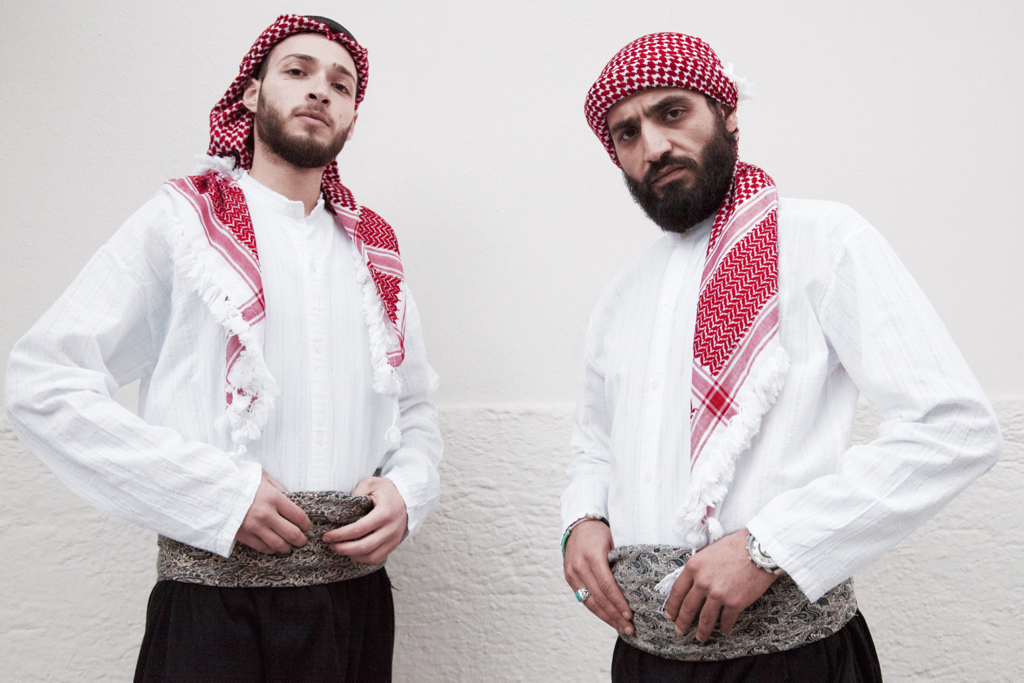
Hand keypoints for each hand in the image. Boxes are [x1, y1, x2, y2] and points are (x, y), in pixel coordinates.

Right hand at [235, 471, 311, 553]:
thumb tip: (290, 499)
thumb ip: (279, 488)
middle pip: (292, 534)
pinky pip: (262, 548)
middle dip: (301, 539)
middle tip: (302, 539)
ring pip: (278, 545)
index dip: (306, 524)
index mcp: (274, 498)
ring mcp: (254, 527)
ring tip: (289, 545)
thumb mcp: (263, 477)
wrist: (215, 489)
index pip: (299, 516)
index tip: (307, 526)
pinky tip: (273, 546)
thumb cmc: (241, 480)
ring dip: (287, 547)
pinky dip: (271, 549)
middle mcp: (266, 514)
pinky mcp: (243, 535)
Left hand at [321, 476, 407, 564]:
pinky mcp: (394, 545)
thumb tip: (341, 507)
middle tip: (329, 545)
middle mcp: (390, 529)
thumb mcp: (371, 483)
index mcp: (384, 513)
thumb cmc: (387, 490)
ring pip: (370, 557)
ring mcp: (393, 539)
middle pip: (363, 547)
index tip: (326, 536)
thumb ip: (356, 491)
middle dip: (342, 548)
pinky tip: (352, 552)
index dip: (340, 535)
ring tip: (339, 549)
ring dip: (352, 556)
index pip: (358, 530)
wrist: (409, 498)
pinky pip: (377, 559)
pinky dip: (362, 558)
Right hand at [563, 520, 633, 635]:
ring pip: (589, 602)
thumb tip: (639, 583)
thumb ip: (621, 560)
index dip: (618, 602)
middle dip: (614, 615)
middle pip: (599, 597)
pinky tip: (608, 618)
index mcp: (592, 556)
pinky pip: (583, 599)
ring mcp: (572, 573)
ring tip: (620, 628)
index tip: (629, 615)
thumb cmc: (600, 533)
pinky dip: (596, 610)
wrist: (578, 526)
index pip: (607, 585)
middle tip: (629, 628)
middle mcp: (579, 566)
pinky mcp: (569, 578)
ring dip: (606, 617)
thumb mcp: (614, 541)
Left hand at [664, 528, 778, 641]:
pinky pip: (726, 620)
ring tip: (700, 637)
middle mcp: (702, 582)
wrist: (758, 549)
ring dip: (702, 631)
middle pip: (688, 608)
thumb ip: (699, 569)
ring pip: (705, 619)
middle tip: (680, 630)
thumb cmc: (735, 546)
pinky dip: (725, 627)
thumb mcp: (708, 553)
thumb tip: (693, 585)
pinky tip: (724, 630)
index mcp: (693, 567)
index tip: (670, 615)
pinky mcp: (734, 603)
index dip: (672, 606)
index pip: (677, 591)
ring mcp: (718, 594)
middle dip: (682, 622)